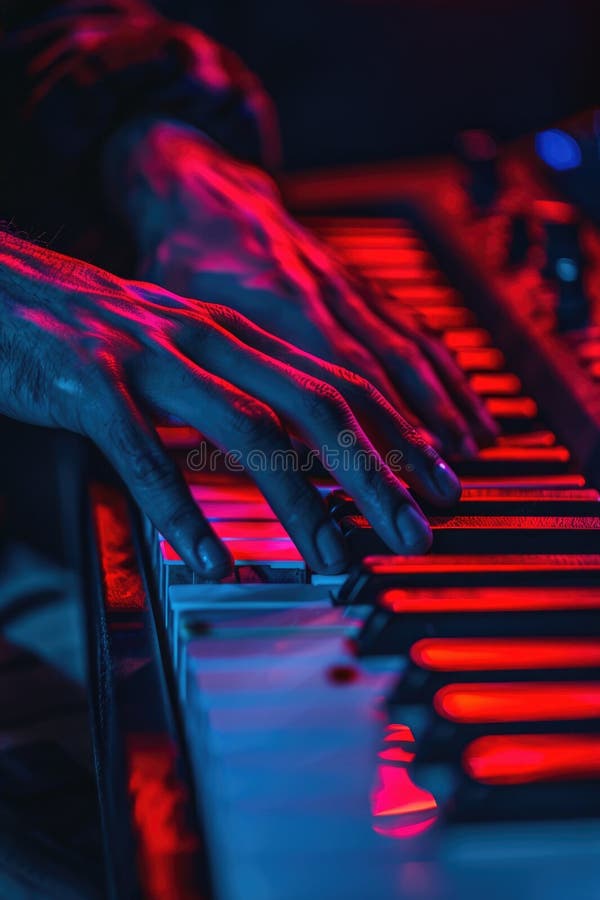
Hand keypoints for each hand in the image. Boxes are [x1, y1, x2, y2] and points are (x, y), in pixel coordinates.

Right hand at [0, 232, 460, 577]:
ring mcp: (148, 356)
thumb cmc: (99, 332)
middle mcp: (207, 338)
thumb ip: (239, 393)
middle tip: (413, 530)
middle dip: (374, 472)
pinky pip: (141, 453)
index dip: (396, 434)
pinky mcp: (87, 381)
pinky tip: (210, 555)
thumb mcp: (184, 355)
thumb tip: (300, 452)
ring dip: (297, 498)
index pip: (338, 383)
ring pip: (243, 429)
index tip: (437, 482)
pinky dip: (180, 508)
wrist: (2, 282)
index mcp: (237, 334)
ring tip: (334, 556)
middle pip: (313, 406)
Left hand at [103, 119, 497, 455]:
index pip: (335, 381)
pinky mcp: (358, 284)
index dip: (368, 433)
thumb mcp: (185, 325)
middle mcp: (325, 299)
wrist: (204, 193)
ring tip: (472, 451)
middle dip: (420, 436)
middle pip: (385, 375)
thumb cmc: (186, 264)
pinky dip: (442, 364)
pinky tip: (464, 392)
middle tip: (446, 489)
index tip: (395, 481)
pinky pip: (411, 325)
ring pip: (408, 349)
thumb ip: (217, 378)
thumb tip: (250, 450)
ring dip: (444, 404)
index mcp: (280, 309)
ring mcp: (348, 290)